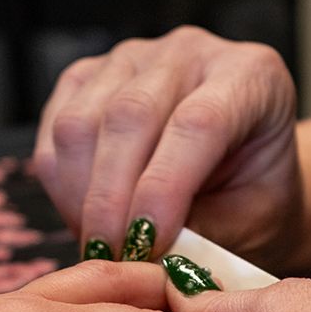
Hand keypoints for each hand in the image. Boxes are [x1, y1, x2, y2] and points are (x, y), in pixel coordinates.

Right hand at [33, 26, 300, 266]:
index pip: (199, 122)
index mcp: (252, 75)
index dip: (165, 188)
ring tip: (104, 245)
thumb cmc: (255, 200)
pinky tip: (87, 218)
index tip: (149, 245)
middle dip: (112, 200)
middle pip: (130, 115)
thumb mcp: (252, 223)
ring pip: (80, 123)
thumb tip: (146, 256)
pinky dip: (62, 186)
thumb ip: (202, 233)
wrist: (244, 178)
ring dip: (81, 197)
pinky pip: (55, 132)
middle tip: (112, 258)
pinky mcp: (88, 76)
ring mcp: (133, 57)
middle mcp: (191, 52)